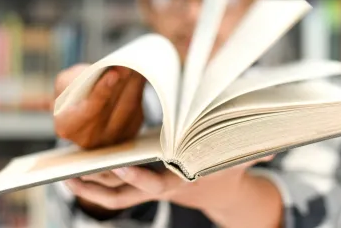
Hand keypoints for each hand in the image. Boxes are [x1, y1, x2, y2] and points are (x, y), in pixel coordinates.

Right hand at [53, 64, 146, 148]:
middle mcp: (90, 138)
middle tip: (129, 65)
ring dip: (134, 86)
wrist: (84, 103)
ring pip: (129, 109)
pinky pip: (138, 110)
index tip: (113, 74)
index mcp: (68, 127)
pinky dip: (139, 91)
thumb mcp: (66, 82)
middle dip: (122, 84)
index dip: (102, 93)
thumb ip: (79, 79)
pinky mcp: (129, 132)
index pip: (88, 111)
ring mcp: (111, 138)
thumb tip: (105, 71)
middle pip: (113, 110)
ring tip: (137, 66)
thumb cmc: (73, 92)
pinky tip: (139, 77)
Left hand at [65, 155, 279, 225]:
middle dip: (100, 183)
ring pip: (114, 195)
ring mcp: (148, 191)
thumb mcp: (240, 159)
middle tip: (75, 171)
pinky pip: (113, 195)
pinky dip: (93, 190)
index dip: (138, 178)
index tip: (120, 167)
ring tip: (65, 172)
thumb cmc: (226, 169)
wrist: (218, 191)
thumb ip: (255, 150)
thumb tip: (275, 144)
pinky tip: (75, 176)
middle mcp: (160, 188)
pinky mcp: (141, 188)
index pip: (155, 184)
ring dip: (89, 187)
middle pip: (126, 191)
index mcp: (180, 181)